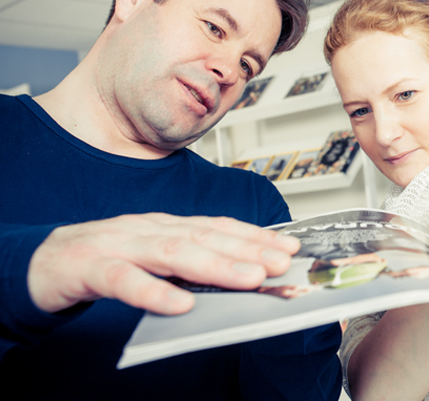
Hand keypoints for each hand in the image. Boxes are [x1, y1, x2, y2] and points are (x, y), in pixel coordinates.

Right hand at [27, 213, 300, 314]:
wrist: (40, 262)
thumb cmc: (104, 260)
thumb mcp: (152, 257)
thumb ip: (188, 264)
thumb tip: (240, 275)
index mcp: (165, 225)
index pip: (217, 226)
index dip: (254, 235)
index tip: (288, 246)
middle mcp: (148, 229)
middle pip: (204, 237)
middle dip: (247, 250)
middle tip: (280, 263)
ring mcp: (119, 245)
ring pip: (172, 253)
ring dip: (215, 266)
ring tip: (249, 279)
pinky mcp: (90, 268)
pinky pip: (124, 280)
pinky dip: (153, 291)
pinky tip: (179, 304)